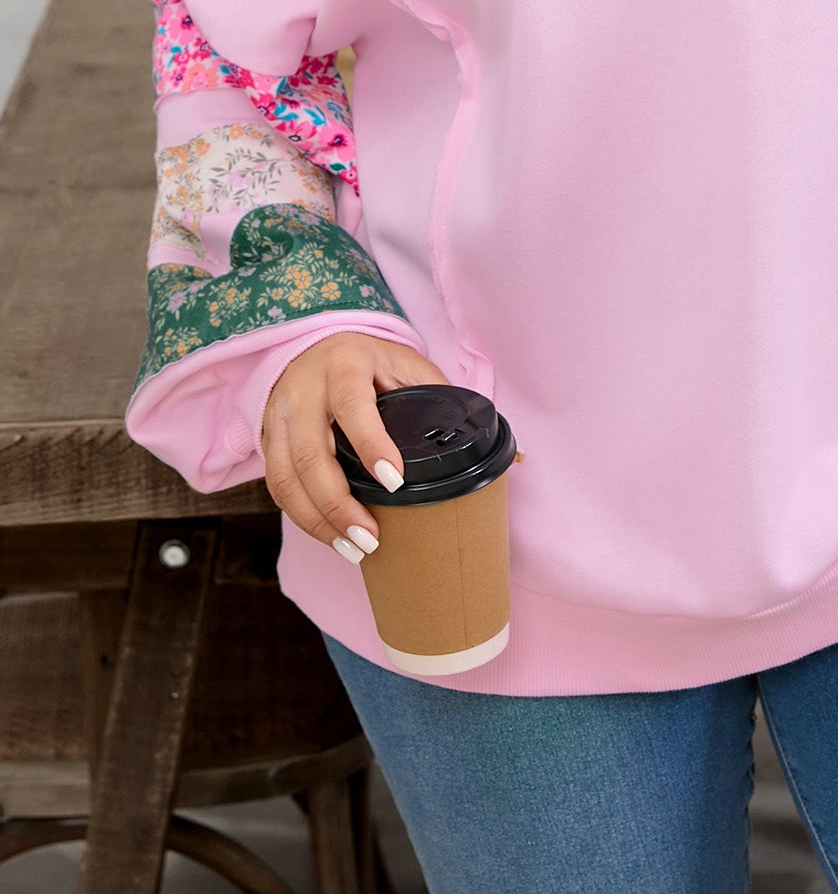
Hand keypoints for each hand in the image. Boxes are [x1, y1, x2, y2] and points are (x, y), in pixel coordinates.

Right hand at [261, 332, 525, 566]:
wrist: (317, 344)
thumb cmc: (375, 362)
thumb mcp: (413, 370)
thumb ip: (454, 407)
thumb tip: (515, 459)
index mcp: (347, 364)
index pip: (353, 405)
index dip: (371, 445)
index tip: (395, 482)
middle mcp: (305, 387)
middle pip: (310, 453)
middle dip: (338, 504)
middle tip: (371, 539)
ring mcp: (279, 414)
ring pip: (285, 477)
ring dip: (317, 521)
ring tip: (353, 549)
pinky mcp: (267, 438)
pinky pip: (277, 485)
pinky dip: (302, 517)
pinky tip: (330, 537)